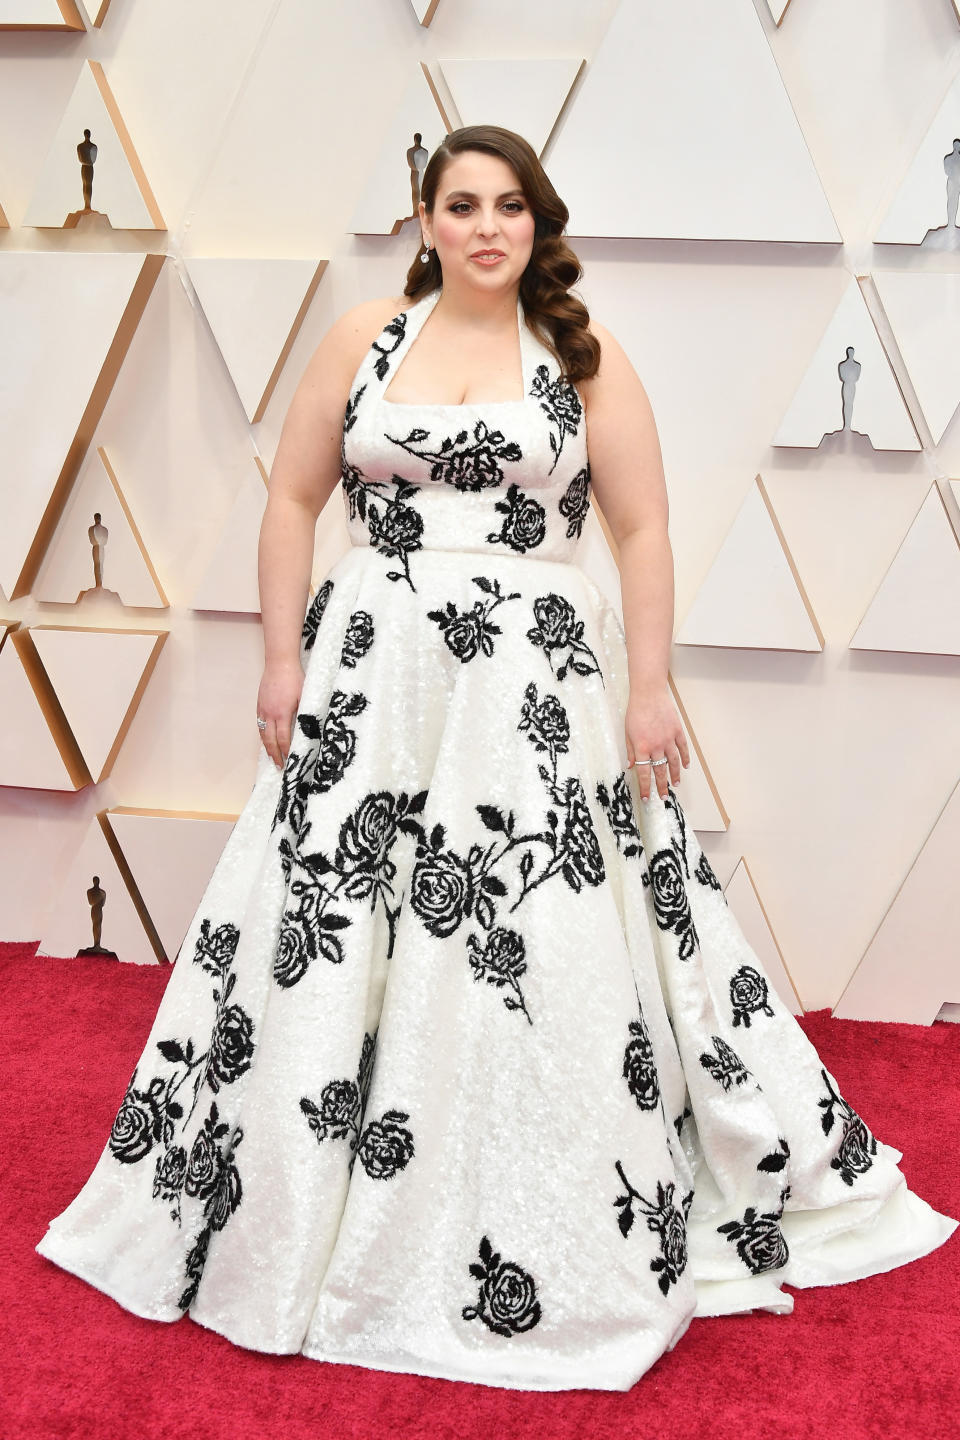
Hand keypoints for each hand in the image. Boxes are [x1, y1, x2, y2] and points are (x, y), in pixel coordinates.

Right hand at [256, 657, 304, 768]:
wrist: (279, 663)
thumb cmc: (295, 678)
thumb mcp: (305, 696)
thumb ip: (305, 713)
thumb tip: (309, 728)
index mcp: (283, 713)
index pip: (283, 738)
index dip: (285, 751)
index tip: (289, 760)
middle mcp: (270, 713)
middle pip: (269, 740)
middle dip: (274, 754)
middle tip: (278, 766)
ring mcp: (263, 709)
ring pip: (262, 733)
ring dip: (266, 746)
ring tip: (270, 756)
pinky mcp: (260, 704)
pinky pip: (259, 723)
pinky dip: (262, 734)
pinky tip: (265, 738)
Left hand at [624, 685, 690, 801]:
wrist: (648, 694)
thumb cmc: (635, 712)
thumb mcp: (627, 733)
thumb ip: (631, 751)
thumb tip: (631, 766)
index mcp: (642, 747)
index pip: (644, 773)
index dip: (645, 787)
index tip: (646, 797)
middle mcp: (656, 746)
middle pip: (660, 771)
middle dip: (661, 786)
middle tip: (663, 797)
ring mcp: (669, 738)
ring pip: (674, 762)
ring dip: (675, 775)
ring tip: (675, 785)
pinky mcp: (677, 731)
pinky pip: (683, 748)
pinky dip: (685, 758)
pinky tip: (686, 766)